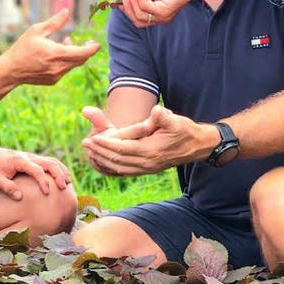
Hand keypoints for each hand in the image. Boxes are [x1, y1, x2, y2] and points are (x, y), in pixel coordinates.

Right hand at [0, 9, 99, 85]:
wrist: (11, 70)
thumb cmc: (23, 48)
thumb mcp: (37, 30)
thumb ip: (54, 22)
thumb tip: (67, 11)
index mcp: (56, 53)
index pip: (82, 53)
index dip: (92, 48)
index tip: (97, 43)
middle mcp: (59, 67)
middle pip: (80, 59)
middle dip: (86, 50)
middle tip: (88, 42)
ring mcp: (56, 75)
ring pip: (73, 64)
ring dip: (74, 54)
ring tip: (66, 42)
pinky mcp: (53, 80)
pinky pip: (65, 70)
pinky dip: (66, 61)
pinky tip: (57, 54)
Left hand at [0, 146, 71, 200]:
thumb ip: (7, 187)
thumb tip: (20, 197)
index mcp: (20, 161)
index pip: (36, 170)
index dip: (43, 181)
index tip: (47, 192)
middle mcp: (30, 157)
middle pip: (49, 163)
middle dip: (58, 174)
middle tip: (63, 187)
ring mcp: (34, 157)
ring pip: (52, 161)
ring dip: (61, 171)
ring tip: (68, 183)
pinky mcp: (36, 159)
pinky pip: (51, 161)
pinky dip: (60, 168)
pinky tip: (64, 178)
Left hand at [81, 105, 215, 175]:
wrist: (198, 146)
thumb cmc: (185, 130)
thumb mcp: (176, 120)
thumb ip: (164, 117)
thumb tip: (157, 111)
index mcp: (151, 151)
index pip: (122, 149)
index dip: (106, 144)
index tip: (93, 137)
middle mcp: (147, 163)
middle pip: (117, 160)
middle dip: (100, 152)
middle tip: (85, 143)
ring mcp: (147, 169)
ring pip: (120, 167)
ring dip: (103, 160)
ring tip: (90, 152)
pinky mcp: (148, 170)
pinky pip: (125, 171)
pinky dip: (112, 167)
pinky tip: (105, 162)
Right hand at [122, 0, 212, 28]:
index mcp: (160, 16)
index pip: (140, 20)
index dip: (128, 12)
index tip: (121, 0)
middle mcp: (162, 19)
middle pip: (138, 21)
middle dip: (129, 8)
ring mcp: (164, 17)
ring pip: (140, 14)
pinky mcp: (165, 11)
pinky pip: (145, 5)